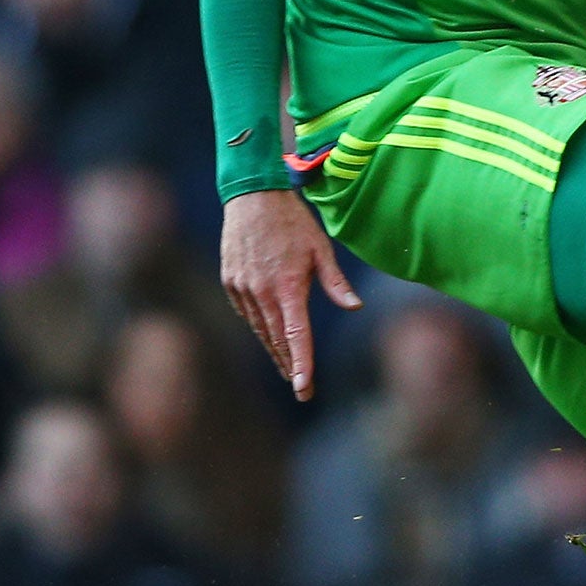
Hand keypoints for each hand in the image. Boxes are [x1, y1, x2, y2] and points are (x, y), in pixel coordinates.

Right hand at [221, 188, 361, 399]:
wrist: (252, 197)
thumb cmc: (293, 222)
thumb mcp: (321, 249)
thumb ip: (336, 282)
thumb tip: (355, 307)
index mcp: (288, 287)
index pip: (296, 336)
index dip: (302, 364)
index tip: (304, 389)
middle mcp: (262, 293)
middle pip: (277, 340)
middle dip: (290, 366)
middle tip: (301, 388)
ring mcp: (242, 289)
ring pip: (260, 330)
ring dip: (275, 351)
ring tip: (288, 369)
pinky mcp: (231, 283)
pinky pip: (247, 314)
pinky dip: (259, 328)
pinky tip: (269, 337)